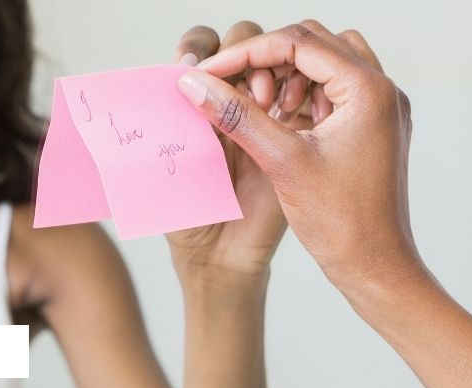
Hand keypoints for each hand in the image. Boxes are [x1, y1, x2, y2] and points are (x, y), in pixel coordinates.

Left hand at [166, 22, 288, 284]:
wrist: (221, 256)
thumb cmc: (188, 212)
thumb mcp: (170, 162)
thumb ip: (174, 119)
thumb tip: (181, 72)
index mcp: (195, 102)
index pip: (198, 49)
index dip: (200, 47)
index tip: (196, 72)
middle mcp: (229, 102)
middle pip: (240, 47)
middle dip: (242, 55)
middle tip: (244, 91)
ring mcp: (262, 117)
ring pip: (274, 64)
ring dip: (271, 71)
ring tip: (267, 103)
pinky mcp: (290, 137)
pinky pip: (301, 99)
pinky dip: (298, 94)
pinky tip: (289, 114)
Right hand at [176, 20, 420, 291]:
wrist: (376, 267)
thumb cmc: (341, 223)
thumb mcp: (281, 162)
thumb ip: (237, 115)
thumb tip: (196, 83)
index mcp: (368, 90)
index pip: (297, 43)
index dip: (246, 53)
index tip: (211, 73)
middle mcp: (382, 90)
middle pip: (314, 43)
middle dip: (268, 60)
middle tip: (237, 89)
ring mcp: (381, 108)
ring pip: (326, 61)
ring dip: (289, 75)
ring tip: (266, 107)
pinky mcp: (374, 126)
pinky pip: (335, 88)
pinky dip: (305, 94)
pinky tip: (284, 120)